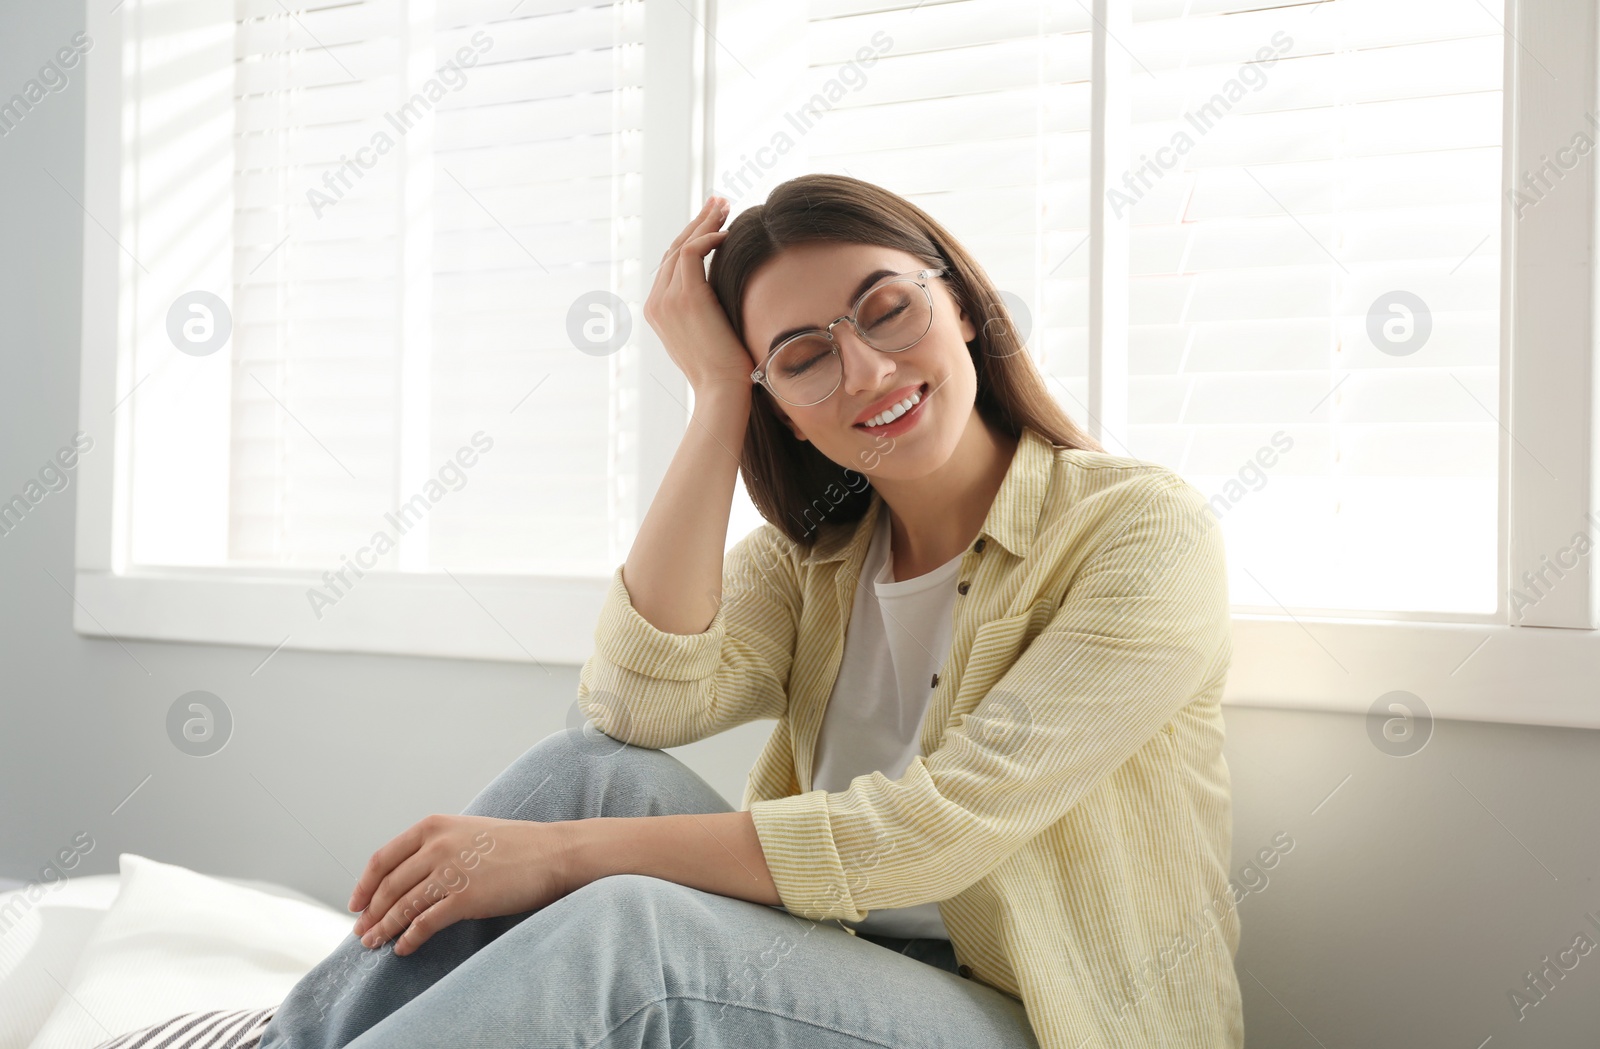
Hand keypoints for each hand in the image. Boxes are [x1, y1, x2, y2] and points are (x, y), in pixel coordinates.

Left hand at [347, 814, 571, 956]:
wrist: (552, 853)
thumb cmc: (515, 844)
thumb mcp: (468, 831)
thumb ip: (437, 845)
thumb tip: (409, 873)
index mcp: (434, 827)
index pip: (383, 858)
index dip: (364, 885)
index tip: (357, 903)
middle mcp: (437, 846)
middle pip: (389, 885)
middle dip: (370, 912)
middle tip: (361, 931)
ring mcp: (450, 872)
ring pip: (402, 905)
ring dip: (384, 928)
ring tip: (374, 943)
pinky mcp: (465, 898)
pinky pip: (425, 923)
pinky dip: (409, 938)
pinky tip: (403, 948)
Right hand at [643, 195, 751, 395]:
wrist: (723, 390)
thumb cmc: (726, 369)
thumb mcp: (710, 334)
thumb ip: (706, 310)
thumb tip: (723, 293)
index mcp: (658, 311)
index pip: (671, 263)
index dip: (692, 236)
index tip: (715, 220)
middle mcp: (656, 302)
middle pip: (673, 248)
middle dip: (697, 221)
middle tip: (718, 200)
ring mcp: (667, 300)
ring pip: (681, 245)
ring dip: (705, 221)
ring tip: (724, 205)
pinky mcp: (685, 298)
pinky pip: (692, 252)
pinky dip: (709, 237)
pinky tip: (728, 233)